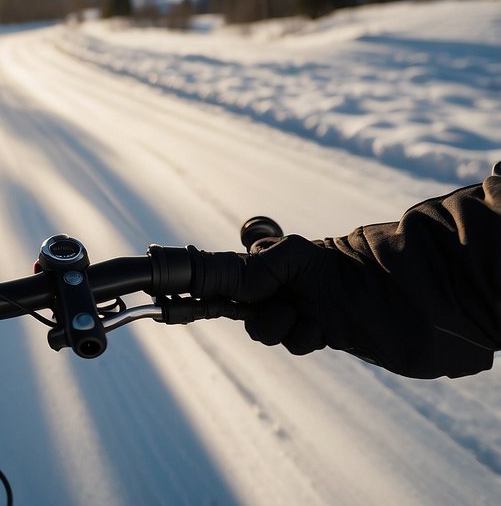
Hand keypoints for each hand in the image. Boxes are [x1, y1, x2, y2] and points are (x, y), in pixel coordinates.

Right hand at [231, 233, 491, 378]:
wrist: (406, 300)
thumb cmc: (352, 269)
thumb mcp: (301, 256)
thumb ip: (263, 266)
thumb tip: (240, 290)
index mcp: (273, 261)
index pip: (230, 272)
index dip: (211, 282)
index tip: (192, 293)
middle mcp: (283, 284)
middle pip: (244, 308)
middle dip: (258, 314)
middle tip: (282, 309)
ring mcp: (301, 308)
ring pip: (267, 330)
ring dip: (283, 328)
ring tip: (311, 320)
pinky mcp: (320, 332)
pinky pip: (295, 342)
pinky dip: (305, 338)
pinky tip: (325, 331)